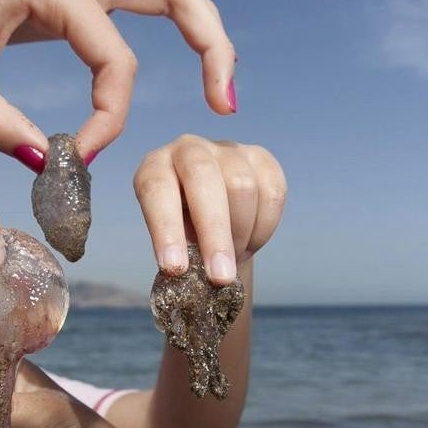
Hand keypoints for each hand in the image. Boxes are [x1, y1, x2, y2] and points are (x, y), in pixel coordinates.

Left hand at [134, 135, 286, 283]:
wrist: (212, 213)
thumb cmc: (183, 230)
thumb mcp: (170, 239)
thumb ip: (177, 253)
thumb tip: (189, 278)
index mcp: (155, 167)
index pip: (157, 191)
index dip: (165, 229)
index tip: (175, 269)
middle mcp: (188, 149)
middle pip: (203, 179)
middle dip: (214, 234)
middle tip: (220, 277)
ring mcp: (227, 149)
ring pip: (242, 186)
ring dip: (240, 234)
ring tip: (232, 259)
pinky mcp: (261, 157)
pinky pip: (272, 192)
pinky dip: (263, 228)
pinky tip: (249, 243)